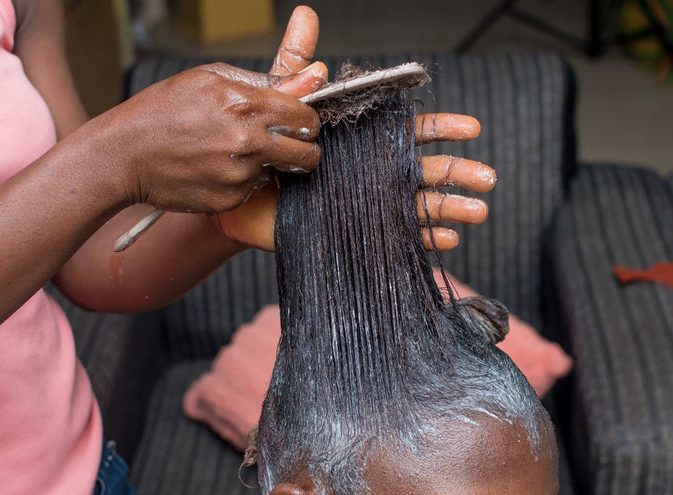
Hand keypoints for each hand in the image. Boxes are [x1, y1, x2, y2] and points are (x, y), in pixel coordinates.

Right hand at [102, 58, 325, 213]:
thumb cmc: (163, 109)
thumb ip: (267, 80)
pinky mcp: (229, 200)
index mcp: (247, 105)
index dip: (305, 121)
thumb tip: (315, 76)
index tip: (295, 122)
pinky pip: (253, 190)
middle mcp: (248, 143)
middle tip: (283, 144)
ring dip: (268, 164)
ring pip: (279, 173)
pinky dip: (243, 181)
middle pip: (308, 155)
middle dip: (302, 149)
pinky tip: (218, 168)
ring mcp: (239, 176)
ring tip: (235, 152)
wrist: (124, 155)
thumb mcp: (211, 78)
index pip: (308, 119)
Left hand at [214, 7, 495, 251]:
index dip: (442, 129)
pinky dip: (422, 239)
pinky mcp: (356, 234)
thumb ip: (296, 66)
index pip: (410, 132)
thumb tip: (305, 17)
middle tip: (487, 179)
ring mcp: (368, 205)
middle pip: (425, 171)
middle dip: (458, 173)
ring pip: (417, 206)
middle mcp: (373, 173)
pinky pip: (395, 239)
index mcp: (363, 142)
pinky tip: (446, 238)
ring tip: (478, 210)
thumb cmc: (263, 150)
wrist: (240, 197)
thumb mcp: (278, 104)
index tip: (470, 129)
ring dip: (450, 208)